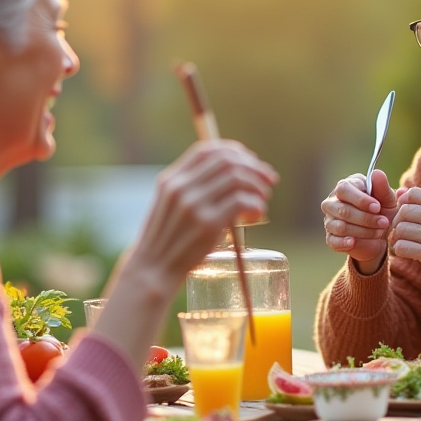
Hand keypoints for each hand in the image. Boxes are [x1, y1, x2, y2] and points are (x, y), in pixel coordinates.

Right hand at [130, 140, 276, 286]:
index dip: (235, 152)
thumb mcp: (169, 206)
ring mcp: (193, 205)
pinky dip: (256, 204)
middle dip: (254, 167)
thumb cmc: (165, 241)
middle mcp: (180, 188)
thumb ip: (191, 189)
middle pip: (227, 161)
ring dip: (257, 186)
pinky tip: (257, 214)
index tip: (251, 162)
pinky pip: (241, 201)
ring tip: (263, 199)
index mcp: (170, 179)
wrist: (152, 271)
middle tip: (268, 180)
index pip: (206, 150)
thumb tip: (232, 177)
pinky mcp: (207, 224)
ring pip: (237, 178)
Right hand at [322, 169, 398, 273]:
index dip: (361, 200)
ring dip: (363, 231)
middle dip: (366, 218)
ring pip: (341, 226)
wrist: (381, 234)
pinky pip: (334, 241)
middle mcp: (333, 202)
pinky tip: (354, 242)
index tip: (378, 208)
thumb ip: (382, 187)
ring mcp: (330, 220)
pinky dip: (344, 242)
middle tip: (384, 223)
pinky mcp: (331, 237)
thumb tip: (376, 173)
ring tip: (379, 232)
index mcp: (346, 186)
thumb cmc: (382, 210)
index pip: (344, 190)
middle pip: (343, 210)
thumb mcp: (387, 199)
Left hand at [388, 187, 420, 274]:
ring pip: (401, 229)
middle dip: (399, 222)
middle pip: (404, 211)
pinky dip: (400, 250)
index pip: (413, 193)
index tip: (406, 214)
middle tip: (404, 231)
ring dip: (399, 238)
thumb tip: (400, 191)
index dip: (404, 203)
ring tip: (408, 242)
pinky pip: (401, 246)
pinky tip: (409, 253)